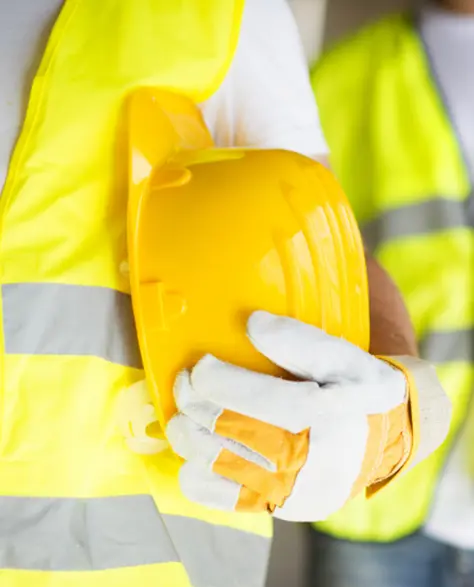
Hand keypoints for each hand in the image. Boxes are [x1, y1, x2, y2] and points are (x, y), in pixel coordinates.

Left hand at [166, 311, 406, 520]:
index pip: (258, 400)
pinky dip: (194, 471)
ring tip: (185, 412)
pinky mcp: (277, 508)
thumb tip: (252, 324)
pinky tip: (198, 449)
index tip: (201, 365)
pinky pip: (215, 497)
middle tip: (185, 382)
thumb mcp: (343, 357)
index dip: (217, 380)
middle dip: (192, 401)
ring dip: (186, 433)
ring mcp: (288, 491)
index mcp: (325, 418)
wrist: (387, 437)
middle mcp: (306, 461)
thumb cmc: (358, 390)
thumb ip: (299, 340)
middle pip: (226, 430)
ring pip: (211, 463)